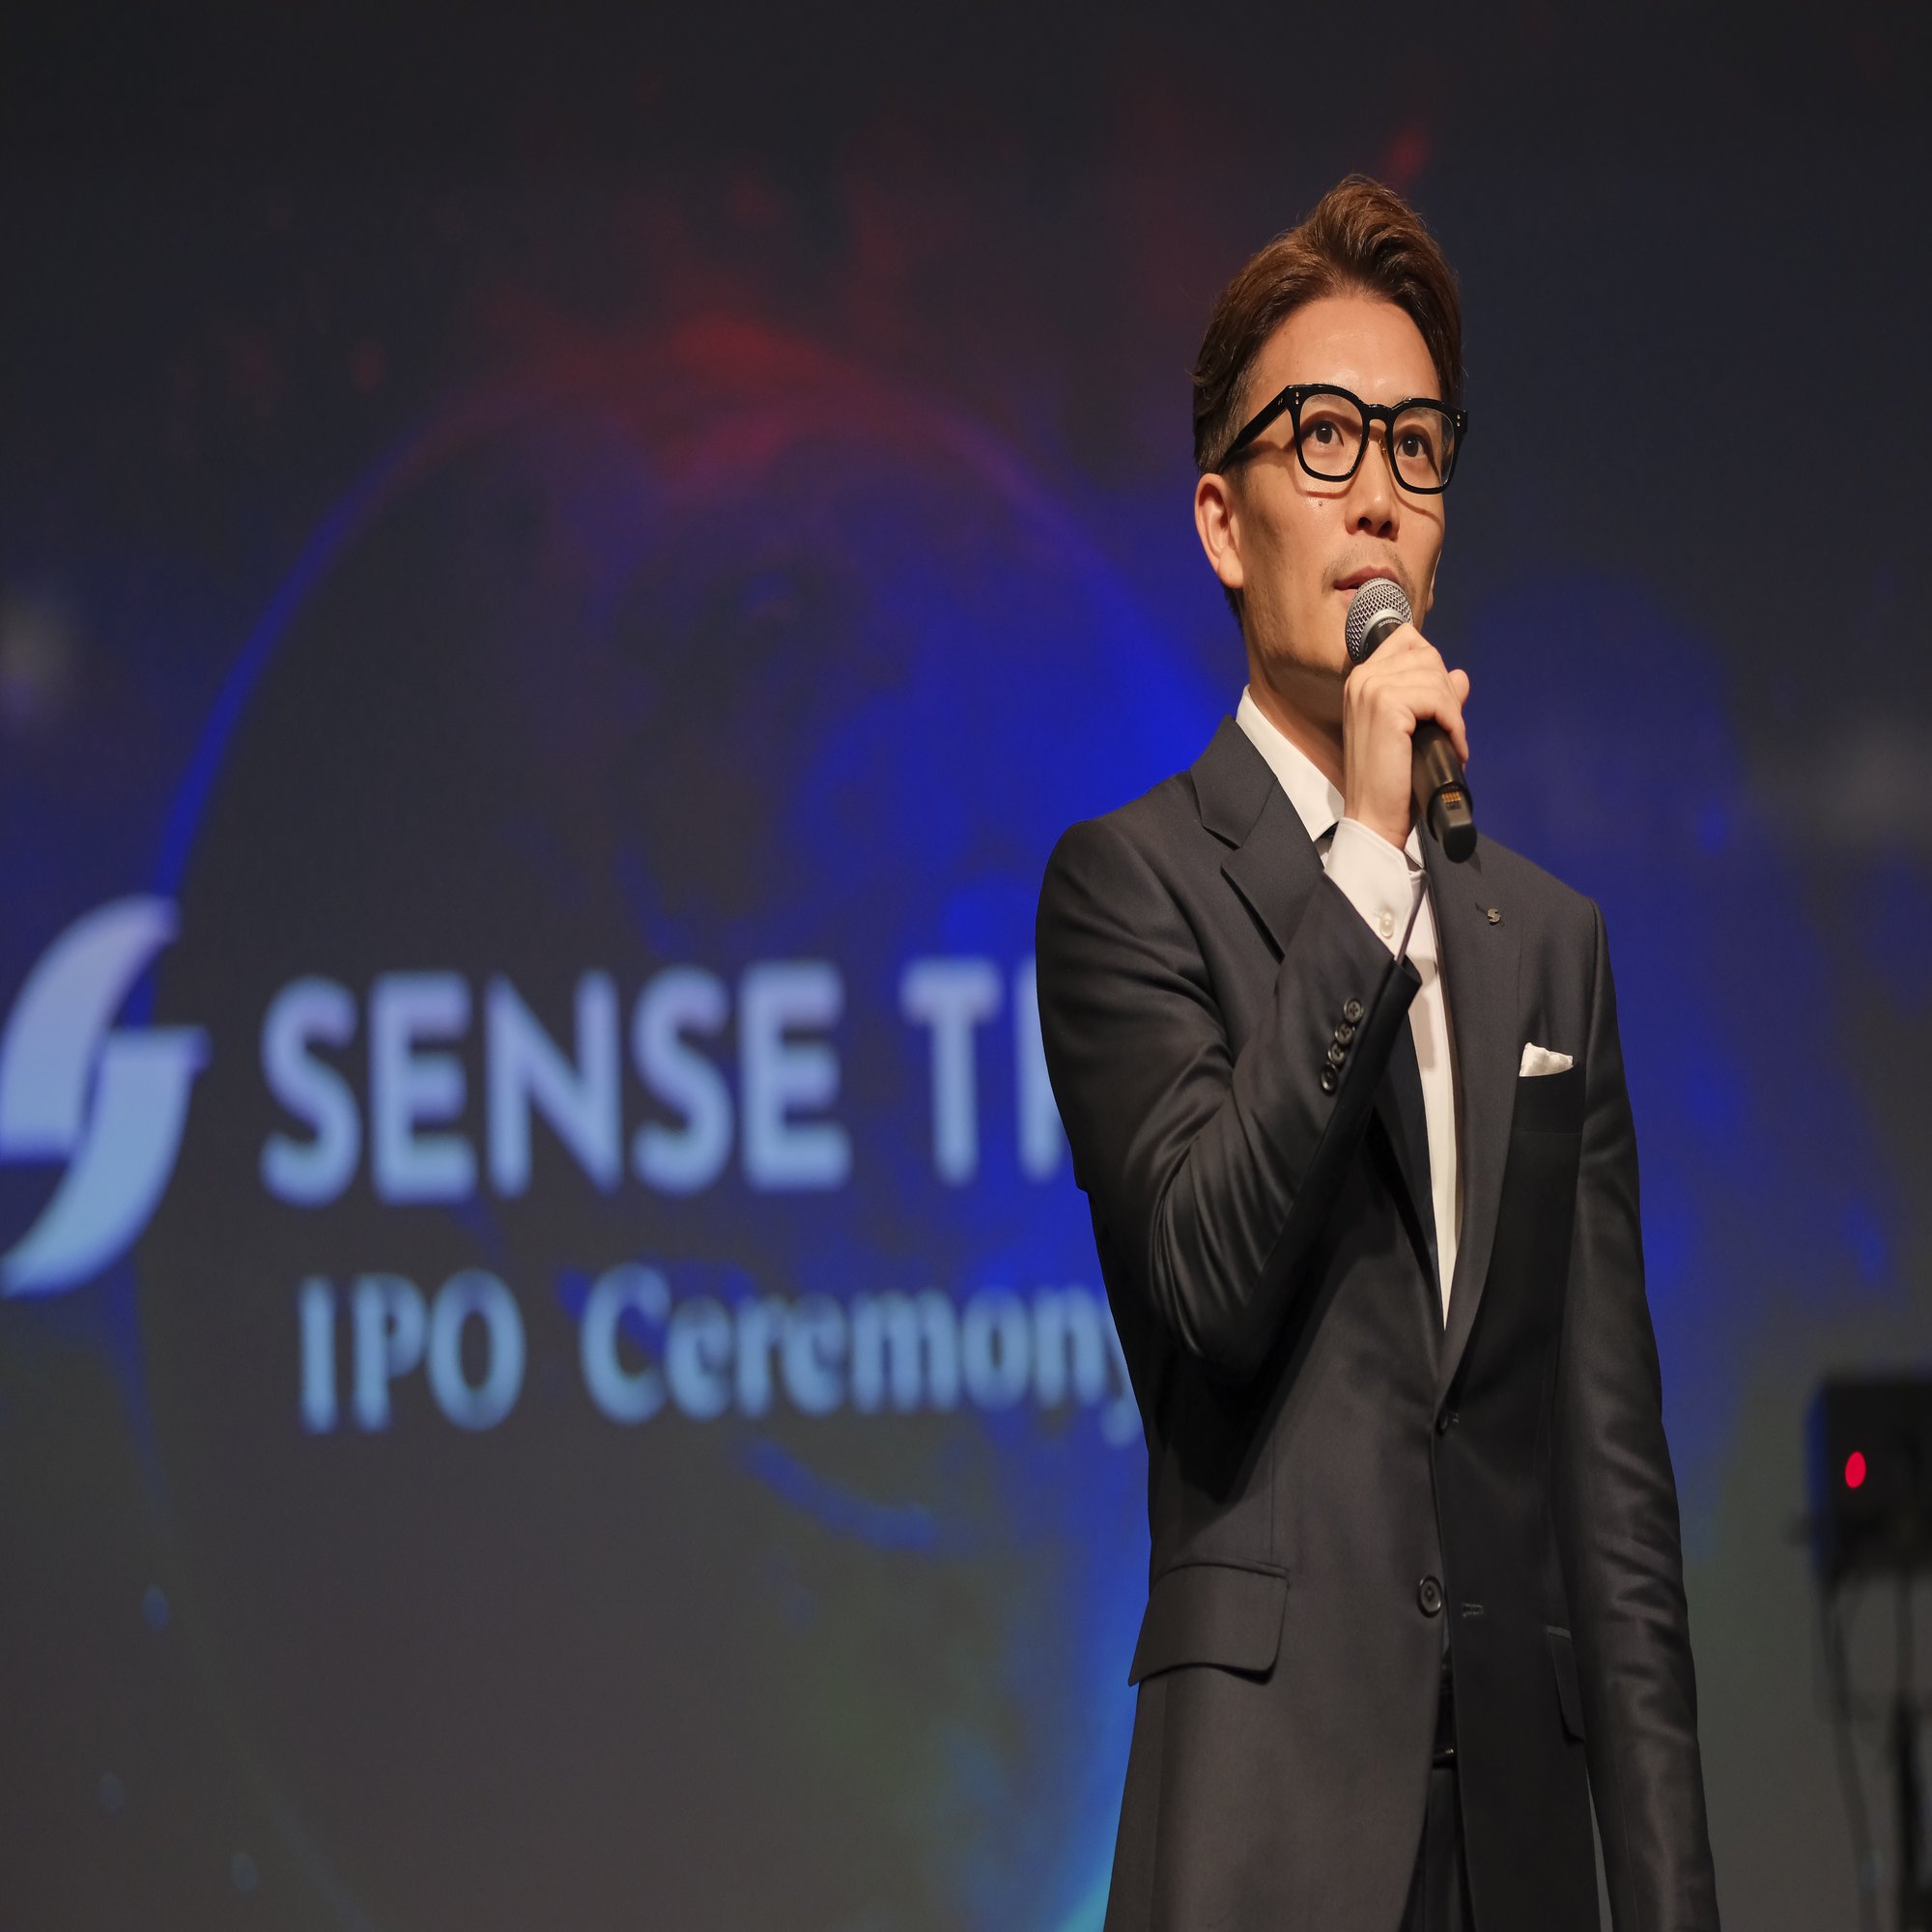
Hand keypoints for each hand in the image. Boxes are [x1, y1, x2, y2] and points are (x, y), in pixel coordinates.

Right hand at [1340, 622, 1470, 850]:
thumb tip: (1460, 676)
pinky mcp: (1386, 705)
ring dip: (1453, 712)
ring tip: (1451, 742)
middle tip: (1449, 730)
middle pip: (1428, 657)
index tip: (1438, 707)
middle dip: (1447, 694)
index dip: (1433, 670)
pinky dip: (1454, 724)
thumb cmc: (1390, 779)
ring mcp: (1371, 689)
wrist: (1373, 815)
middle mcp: (1362, 677)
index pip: (1409, 641)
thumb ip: (1433, 698)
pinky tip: (1452, 746)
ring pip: (1437, 677)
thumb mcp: (1412, 730)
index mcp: (1362, 679)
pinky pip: (1439, 699)